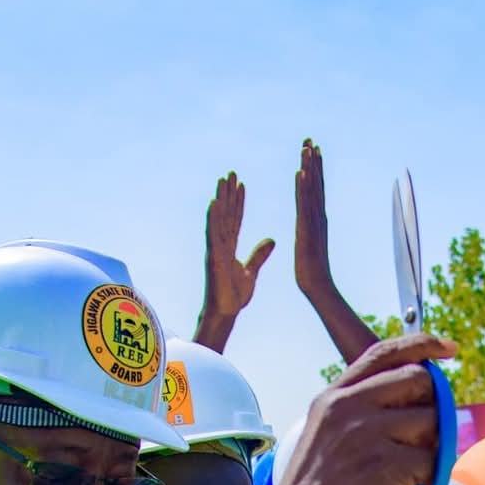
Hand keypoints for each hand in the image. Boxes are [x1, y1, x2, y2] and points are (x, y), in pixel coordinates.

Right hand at [192, 171, 273, 349]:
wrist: (226, 312)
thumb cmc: (234, 295)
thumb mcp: (252, 271)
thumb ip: (259, 255)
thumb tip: (272, 241)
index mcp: (230, 246)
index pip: (236, 219)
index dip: (239, 202)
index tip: (241, 184)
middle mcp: (221, 244)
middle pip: (226, 214)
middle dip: (228, 193)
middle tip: (231, 173)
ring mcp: (215, 249)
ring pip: (218, 219)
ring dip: (220, 199)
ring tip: (223, 180)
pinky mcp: (213, 256)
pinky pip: (212, 234)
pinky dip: (213, 218)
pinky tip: (214, 202)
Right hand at [262, 330, 454, 484]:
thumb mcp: (323, 440)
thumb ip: (359, 415)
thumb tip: (417, 404)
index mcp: (332, 398)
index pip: (384, 352)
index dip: (422, 344)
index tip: (447, 348)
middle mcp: (348, 408)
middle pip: (417, 381)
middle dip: (432, 406)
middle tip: (424, 439)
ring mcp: (367, 435)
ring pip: (431, 422)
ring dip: (431, 448)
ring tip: (408, 475)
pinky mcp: (386, 466)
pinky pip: (431, 461)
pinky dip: (428, 480)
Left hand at [294, 138, 333, 297]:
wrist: (318, 287)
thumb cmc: (312, 271)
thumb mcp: (309, 245)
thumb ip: (310, 232)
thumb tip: (310, 226)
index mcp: (317, 219)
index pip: (315, 189)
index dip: (314, 169)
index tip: (313, 150)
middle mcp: (318, 216)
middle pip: (316, 183)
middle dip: (313, 161)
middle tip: (310, 140)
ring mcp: (314, 222)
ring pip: (311, 189)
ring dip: (309, 167)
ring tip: (306, 147)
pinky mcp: (306, 230)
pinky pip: (304, 205)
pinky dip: (302, 188)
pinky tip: (299, 173)